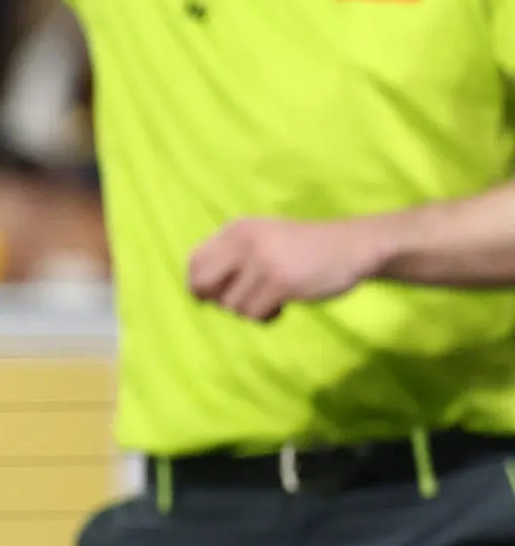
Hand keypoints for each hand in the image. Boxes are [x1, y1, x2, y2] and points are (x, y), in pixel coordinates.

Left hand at [188, 215, 381, 321]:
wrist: (352, 246)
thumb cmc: (303, 248)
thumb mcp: (262, 239)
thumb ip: (232, 257)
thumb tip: (198, 291)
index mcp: (236, 229)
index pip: (194, 262)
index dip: (199, 285)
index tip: (215, 294)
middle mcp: (244, 242)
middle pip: (203, 285)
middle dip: (219, 299)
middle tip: (243, 300)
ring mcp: (262, 262)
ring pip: (231, 305)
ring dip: (250, 310)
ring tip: (272, 299)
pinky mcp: (281, 283)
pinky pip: (255, 313)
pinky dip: (267, 316)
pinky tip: (283, 305)